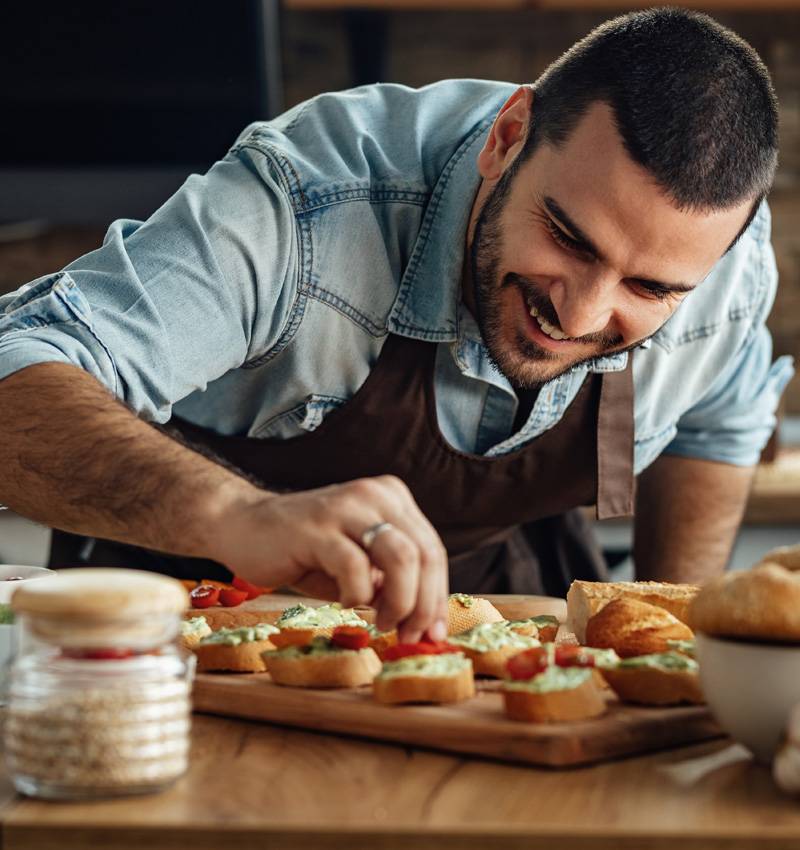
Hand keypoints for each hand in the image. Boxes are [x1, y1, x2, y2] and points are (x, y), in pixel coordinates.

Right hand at [213, 475, 448, 641]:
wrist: (242, 526)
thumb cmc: (305, 552)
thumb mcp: (358, 564)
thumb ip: (391, 582)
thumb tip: (425, 621)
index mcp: (391, 498)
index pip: (432, 549)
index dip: (437, 595)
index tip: (433, 632)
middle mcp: (374, 495)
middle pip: (424, 553)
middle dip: (425, 604)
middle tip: (409, 635)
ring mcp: (347, 507)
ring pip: (402, 556)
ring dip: (400, 601)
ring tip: (382, 623)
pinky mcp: (318, 527)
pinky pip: (356, 567)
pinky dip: (359, 596)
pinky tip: (346, 603)